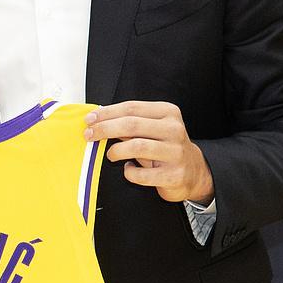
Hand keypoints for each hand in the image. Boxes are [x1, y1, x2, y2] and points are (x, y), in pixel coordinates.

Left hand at [84, 101, 213, 203]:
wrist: (194, 172)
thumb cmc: (166, 148)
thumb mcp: (152, 130)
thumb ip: (130, 124)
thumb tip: (98, 120)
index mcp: (168, 113)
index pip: (131, 108)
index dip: (107, 113)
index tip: (89, 119)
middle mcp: (174, 130)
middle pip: (131, 125)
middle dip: (105, 129)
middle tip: (89, 135)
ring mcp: (176, 153)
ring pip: (137, 147)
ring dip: (116, 151)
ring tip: (111, 155)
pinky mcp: (174, 175)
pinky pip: (142, 174)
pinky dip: (129, 172)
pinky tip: (128, 169)